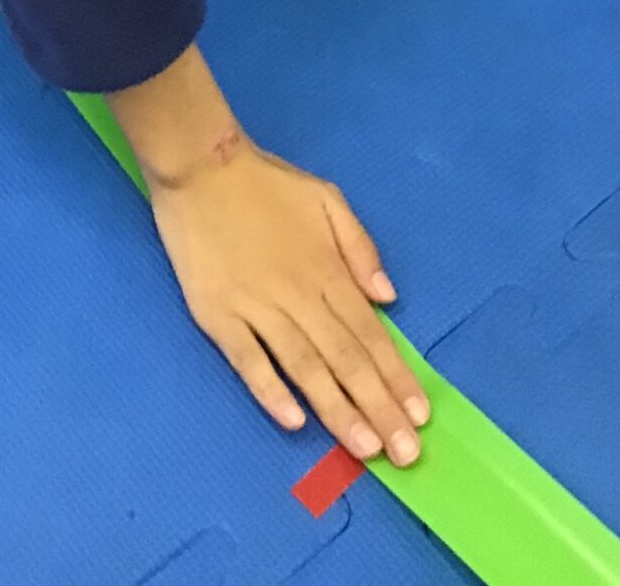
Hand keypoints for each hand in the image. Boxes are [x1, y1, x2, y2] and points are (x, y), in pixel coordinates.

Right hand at [150, 137, 429, 464]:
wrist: (200, 166)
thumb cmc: (265, 183)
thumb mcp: (326, 198)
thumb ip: (359, 247)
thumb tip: (387, 298)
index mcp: (326, 267)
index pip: (369, 332)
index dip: (395, 375)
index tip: (419, 414)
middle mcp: (297, 293)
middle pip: (345, 358)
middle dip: (378, 407)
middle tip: (405, 453)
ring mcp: (255, 307)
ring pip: (304, 366)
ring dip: (337, 409)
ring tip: (365, 448)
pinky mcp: (217, 315)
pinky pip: (248, 360)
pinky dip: (271, 391)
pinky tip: (294, 422)